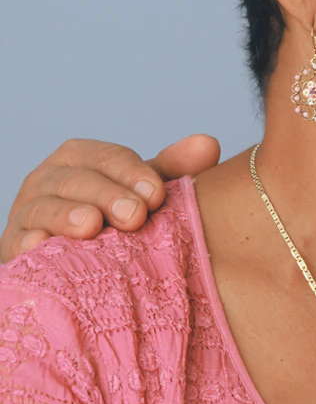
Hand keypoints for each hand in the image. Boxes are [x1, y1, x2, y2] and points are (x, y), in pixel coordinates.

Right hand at [1, 135, 219, 262]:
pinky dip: (29, 243)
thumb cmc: (116, 216)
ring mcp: (28, 212)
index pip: (107, 157)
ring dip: (66, 215)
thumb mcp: (143, 190)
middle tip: (135, 215)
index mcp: (82, 158)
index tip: (158, 194)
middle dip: (107, 194)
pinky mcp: (15, 246)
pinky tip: (41, 247)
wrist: (73, 258)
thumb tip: (208, 145)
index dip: (133, 173)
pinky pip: (18, 242)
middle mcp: (49, 179)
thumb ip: (173, 170)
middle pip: (76, 180)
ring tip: (91, 225)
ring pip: (43, 207)